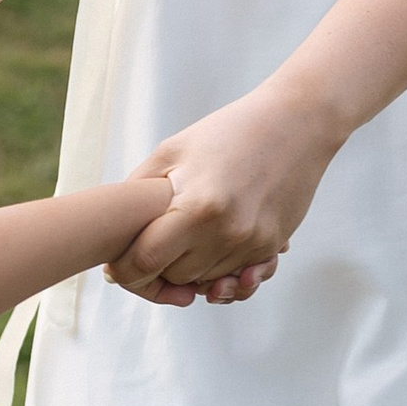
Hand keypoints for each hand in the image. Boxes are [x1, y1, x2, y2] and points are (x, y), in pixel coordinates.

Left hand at [108, 87, 329, 302]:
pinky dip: (221, 272)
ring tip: (184, 243)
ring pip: (205, 282)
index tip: (116, 267)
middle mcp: (227, 233)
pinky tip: (214, 253)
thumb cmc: (229, 131)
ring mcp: (253, 244)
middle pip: (175, 277)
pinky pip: (237, 278)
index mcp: (197, 207)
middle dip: (157, 269)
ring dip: (190, 271)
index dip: (125, 270)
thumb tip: (110, 230)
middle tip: (151, 248)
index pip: (147, 261)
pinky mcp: (271, 246)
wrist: (296, 124)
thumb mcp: (172, 151)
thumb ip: (138, 191)